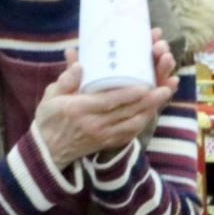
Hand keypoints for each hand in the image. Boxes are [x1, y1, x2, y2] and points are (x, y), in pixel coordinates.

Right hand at [34, 28, 178, 167]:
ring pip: (131, 123)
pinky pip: (128, 134)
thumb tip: (78, 63)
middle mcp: (94, 124)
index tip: (145, 84)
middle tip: (166, 87)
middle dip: (148, 100)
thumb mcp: (51, 96)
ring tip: (164, 96)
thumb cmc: (49, 119)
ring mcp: (102, 135)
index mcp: (80, 109)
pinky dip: (141, 123)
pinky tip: (151, 113)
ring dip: (150, 111)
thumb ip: (65, 80)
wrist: (47, 151)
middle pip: (126, 112)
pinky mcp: (106, 143)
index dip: (129, 94)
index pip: (110, 101)